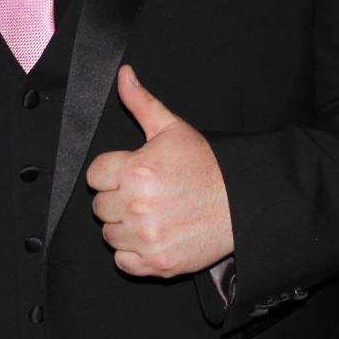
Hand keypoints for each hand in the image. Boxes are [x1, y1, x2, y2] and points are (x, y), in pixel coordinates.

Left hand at [85, 65, 233, 277]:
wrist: (243, 203)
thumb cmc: (206, 166)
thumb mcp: (173, 128)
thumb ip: (141, 103)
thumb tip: (123, 75)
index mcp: (136, 170)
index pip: (94, 176)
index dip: (112, 174)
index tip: (131, 174)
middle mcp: (137, 205)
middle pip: (100, 207)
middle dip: (118, 200)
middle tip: (145, 195)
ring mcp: (147, 237)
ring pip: (110, 235)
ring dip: (124, 227)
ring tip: (152, 215)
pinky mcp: (157, 263)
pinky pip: (123, 261)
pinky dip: (134, 253)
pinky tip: (153, 236)